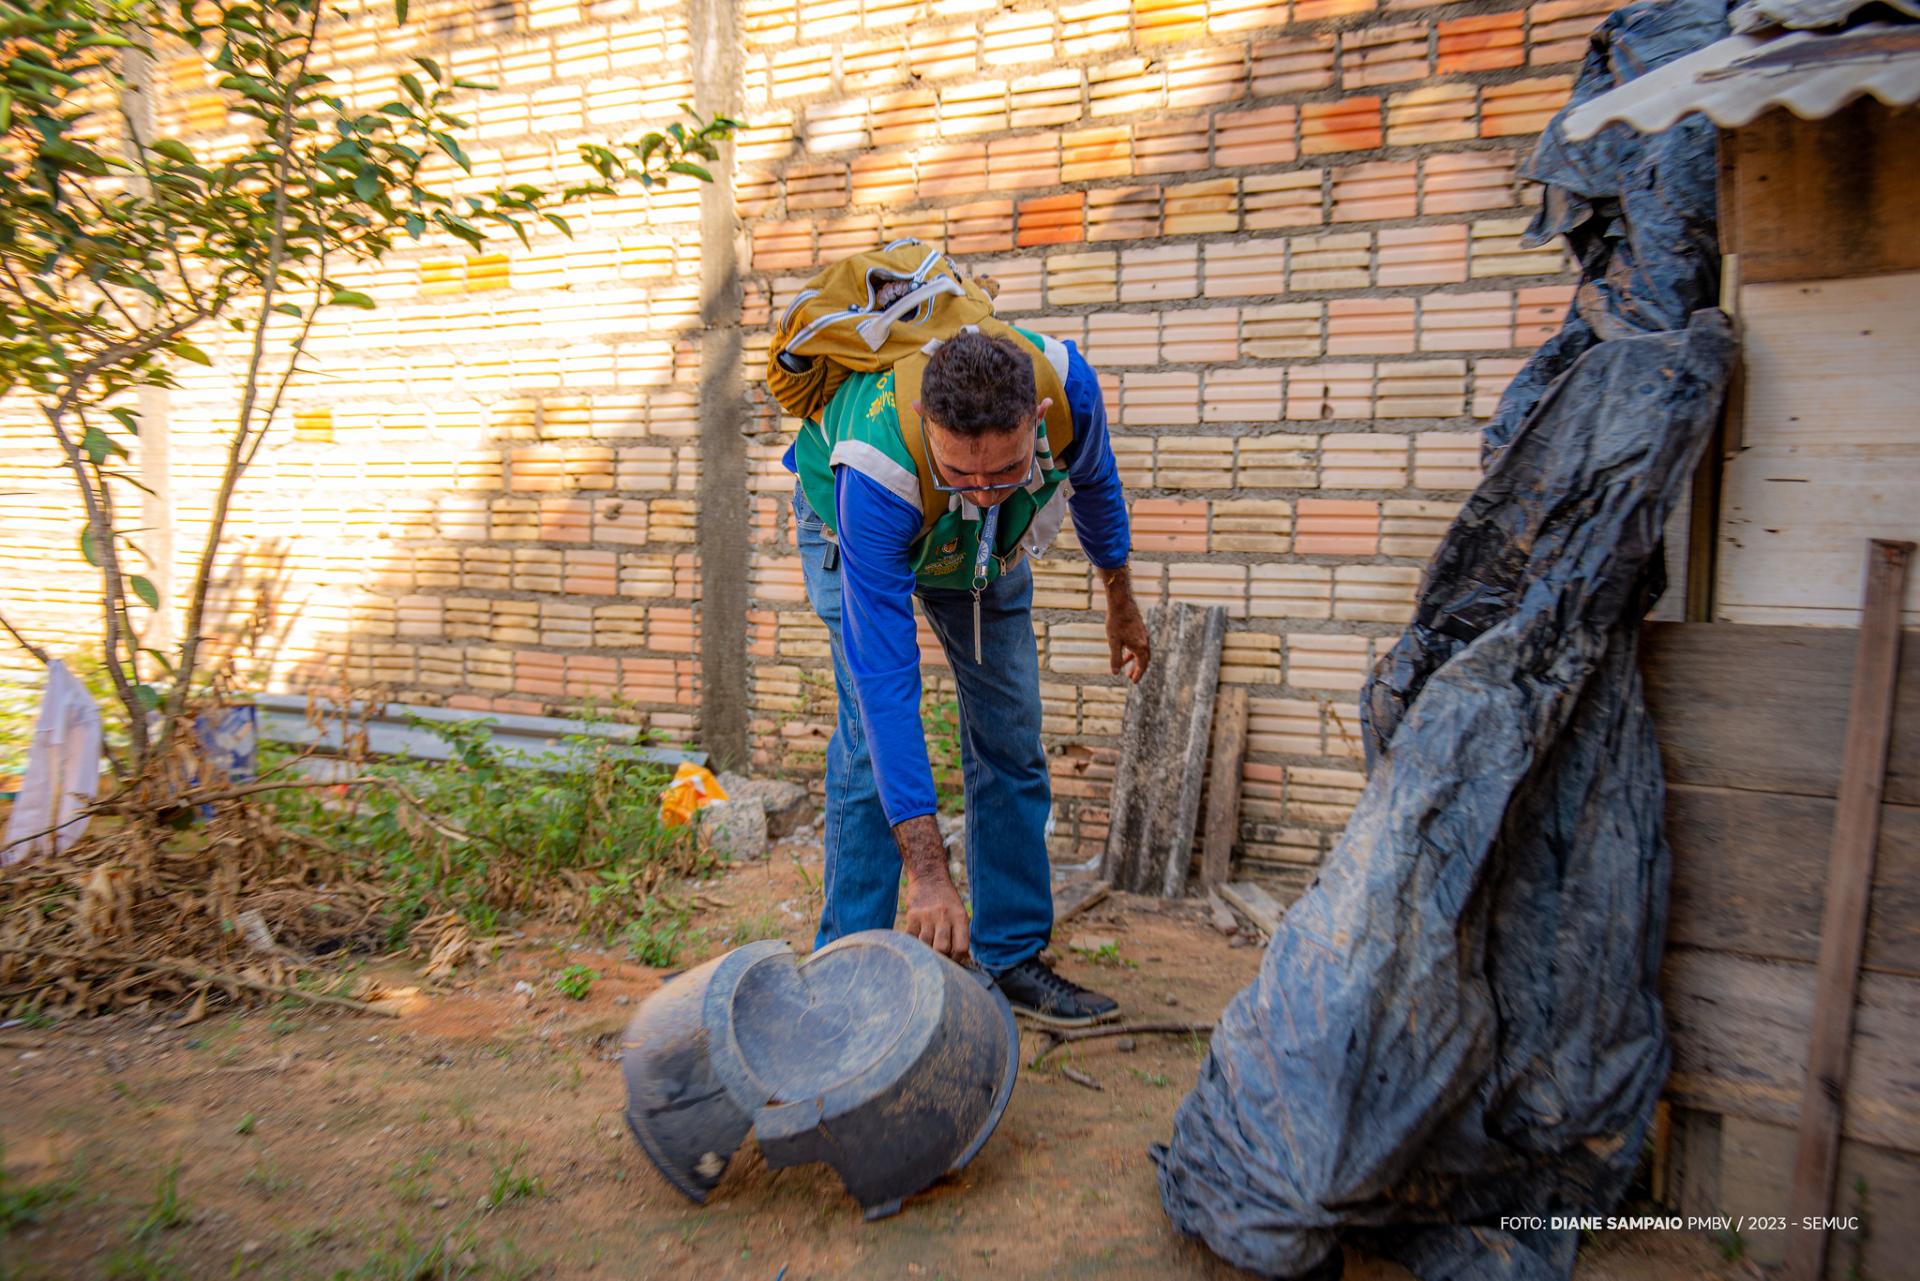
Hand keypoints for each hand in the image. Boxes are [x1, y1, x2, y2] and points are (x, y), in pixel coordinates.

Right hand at [893, 814, 969, 960]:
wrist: (928, 877)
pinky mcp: (912, 915)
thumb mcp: (960, 913)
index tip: (953, 960)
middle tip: (938, 959)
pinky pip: (911, 938)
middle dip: (940, 958)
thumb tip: (961, 960)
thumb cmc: (947, 900)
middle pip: (942, 948)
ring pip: (925, 945)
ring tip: (927, 951)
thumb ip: (960, 934)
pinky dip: (913, 945)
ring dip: (926, 952)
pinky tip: (915, 944)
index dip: (957, 959)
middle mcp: (944, 916)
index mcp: (960, 917)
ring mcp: (926, 915)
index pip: (961, 947)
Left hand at [1100, 566, 1150, 682]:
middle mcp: (1145, 641)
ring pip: (1141, 651)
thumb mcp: (1114, 642)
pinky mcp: (1139, 628)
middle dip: (1137, 669)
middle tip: (1130, 678)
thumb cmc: (1116, 622)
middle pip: (1144, 659)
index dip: (1138, 674)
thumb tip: (1115, 673)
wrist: (1121, 602)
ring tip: (1125, 667)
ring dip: (1134, 660)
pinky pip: (1139, 644)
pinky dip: (1133, 650)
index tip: (1133, 682)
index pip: (1142, 665)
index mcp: (1140, 646)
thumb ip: (1115, 659)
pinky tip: (1124, 649)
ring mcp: (1143, 634)